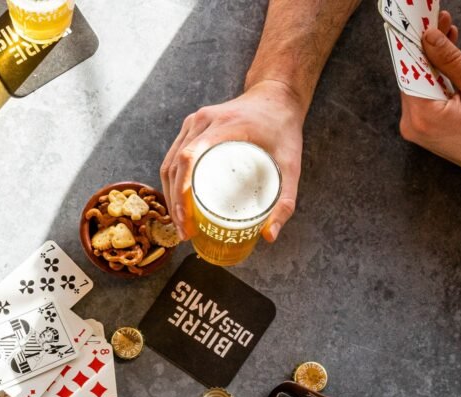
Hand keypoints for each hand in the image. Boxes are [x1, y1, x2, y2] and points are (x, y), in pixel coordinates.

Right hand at [160, 80, 305, 241]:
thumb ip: (285, 201)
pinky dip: (172, 182)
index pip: (190, 157)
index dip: (181, 190)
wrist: (275, 95)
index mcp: (224, 125)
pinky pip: (173, 157)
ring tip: (181, 223)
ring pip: (169, 163)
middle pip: (174, 165)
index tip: (186, 218)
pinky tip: (178, 202)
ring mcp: (193, 122)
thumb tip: (269, 237)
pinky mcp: (190, 127)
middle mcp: (202, 121)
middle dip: (175, 203)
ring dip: (170, 195)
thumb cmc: (283, 128)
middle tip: (186, 232)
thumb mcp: (291, 164)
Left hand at [398, 11, 460, 171]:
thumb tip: (431, 37)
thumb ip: (453, 63)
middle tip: (439, 21)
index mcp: (423, 117)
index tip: (419, 22)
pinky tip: (445, 59)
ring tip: (446, 31)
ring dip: (432, 60)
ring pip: (419, 84)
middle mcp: (412, 125)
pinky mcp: (423, 128)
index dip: (414, 43)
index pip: (409, 72)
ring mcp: (415, 129)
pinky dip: (435, 77)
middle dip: (426, 47)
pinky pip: (424, 96)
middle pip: (413, 76)